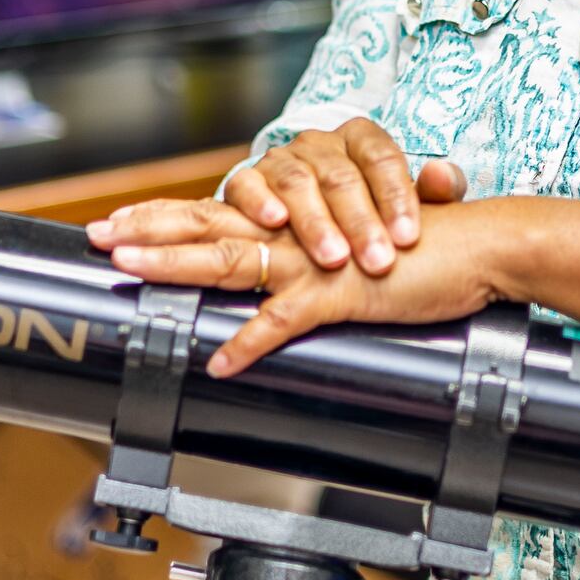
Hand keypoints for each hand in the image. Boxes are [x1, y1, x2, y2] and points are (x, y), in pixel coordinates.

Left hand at [87, 197, 507, 376]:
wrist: (480, 248)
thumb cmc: (422, 254)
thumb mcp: (355, 259)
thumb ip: (315, 271)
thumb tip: (276, 297)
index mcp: (294, 227)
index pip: (216, 217)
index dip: (162, 218)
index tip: (116, 224)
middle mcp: (296, 236)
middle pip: (207, 228)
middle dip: (146, 233)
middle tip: (99, 236)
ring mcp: (316, 262)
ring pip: (231, 261)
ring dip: (177, 268)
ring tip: (131, 271)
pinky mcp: (342, 293)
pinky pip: (285, 320)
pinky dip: (250, 342)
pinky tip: (221, 363)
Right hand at [224, 119, 466, 276]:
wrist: (313, 216)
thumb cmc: (370, 213)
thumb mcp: (409, 204)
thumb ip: (436, 192)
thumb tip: (443, 176)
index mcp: (361, 138)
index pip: (382, 158)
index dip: (397, 197)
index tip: (409, 237)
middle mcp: (319, 144)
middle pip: (341, 176)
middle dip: (361, 223)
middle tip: (379, 261)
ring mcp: (281, 160)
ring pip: (297, 181)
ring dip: (316, 222)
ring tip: (334, 258)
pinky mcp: (247, 179)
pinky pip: (247, 183)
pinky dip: (258, 201)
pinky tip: (275, 221)